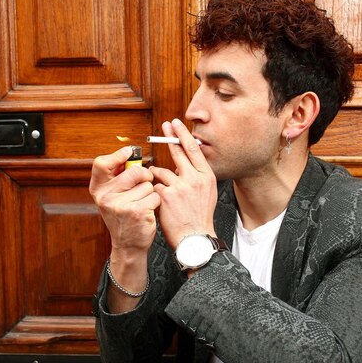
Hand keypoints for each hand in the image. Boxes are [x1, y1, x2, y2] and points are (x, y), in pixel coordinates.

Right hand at [90, 146, 160, 258]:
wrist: (128, 245)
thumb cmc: (123, 217)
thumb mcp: (112, 197)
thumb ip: (117, 177)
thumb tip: (129, 153)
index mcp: (98, 190)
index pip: (101, 164)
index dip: (117, 155)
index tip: (129, 152)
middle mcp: (106, 197)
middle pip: (134, 171)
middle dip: (144, 176)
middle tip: (143, 184)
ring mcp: (120, 205)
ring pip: (147, 185)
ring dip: (150, 193)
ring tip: (142, 204)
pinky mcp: (137, 211)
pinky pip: (155, 196)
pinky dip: (155, 202)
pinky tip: (147, 211)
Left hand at [150, 119, 217, 247]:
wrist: (195, 238)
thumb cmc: (200, 217)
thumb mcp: (207, 193)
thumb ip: (196, 177)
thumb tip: (181, 165)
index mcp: (206, 177)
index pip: (194, 150)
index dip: (184, 135)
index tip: (177, 124)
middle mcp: (194, 179)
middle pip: (179, 152)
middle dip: (170, 138)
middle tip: (164, 126)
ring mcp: (180, 186)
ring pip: (162, 171)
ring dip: (157, 176)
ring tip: (161, 186)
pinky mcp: (166, 195)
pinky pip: (155, 186)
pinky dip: (155, 191)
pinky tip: (160, 201)